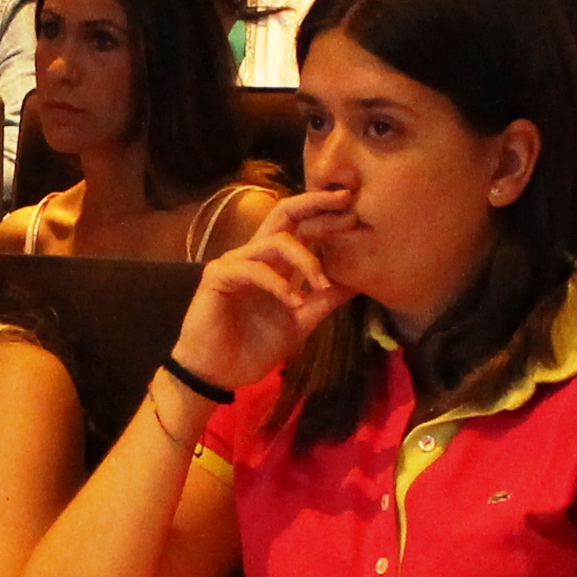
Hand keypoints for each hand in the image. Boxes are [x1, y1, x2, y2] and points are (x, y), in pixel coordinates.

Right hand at [172, 215, 348, 397]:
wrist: (217, 374)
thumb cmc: (253, 348)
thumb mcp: (300, 322)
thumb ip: (324, 300)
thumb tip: (359, 282)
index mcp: (275, 264)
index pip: (301, 226)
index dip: (326, 215)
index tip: (355, 213)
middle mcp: (255, 255)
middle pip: (284, 214)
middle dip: (315, 203)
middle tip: (346, 201)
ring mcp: (235, 263)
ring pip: (275, 241)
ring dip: (306, 259)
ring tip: (322, 284)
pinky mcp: (218, 276)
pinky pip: (253, 269)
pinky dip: (277, 283)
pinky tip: (294, 301)